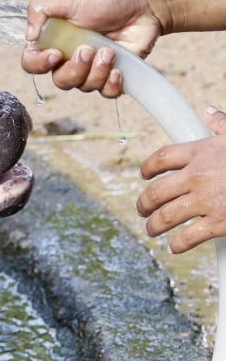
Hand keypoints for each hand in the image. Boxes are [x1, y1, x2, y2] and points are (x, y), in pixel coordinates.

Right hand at [21, 0, 161, 97]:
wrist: (141, 5)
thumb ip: (39, 10)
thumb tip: (29, 36)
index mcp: (52, 43)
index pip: (31, 64)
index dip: (39, 65)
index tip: (55, 54)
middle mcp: (68, 60)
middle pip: (60, 81)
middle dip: (75, 69)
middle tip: (89, 50)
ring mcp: (90, 70)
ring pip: (84, 87)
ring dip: (97, 71)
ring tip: (109, 51)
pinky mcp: (112, 77)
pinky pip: (106, 93)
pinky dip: (111, 85)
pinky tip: (118, 69)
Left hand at [137, 106, 225, 252]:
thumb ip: (222, 126)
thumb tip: (209, 113)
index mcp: (201, 152)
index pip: (162, 158)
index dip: (148, 167)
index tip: (144, 175)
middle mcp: (198, 175)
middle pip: (155, 191)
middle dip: (144, 203)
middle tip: (142, 209)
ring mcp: (207, 200)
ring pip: (165, 217)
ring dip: (154, 226)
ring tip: (151, 230)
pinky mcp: (219, 222)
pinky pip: (188, 237)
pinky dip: (178, 244)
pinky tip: (174, 247)